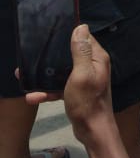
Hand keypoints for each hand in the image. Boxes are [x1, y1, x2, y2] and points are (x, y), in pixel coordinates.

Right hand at [25, 25, 113, 141]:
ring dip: (46, 75)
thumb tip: (82, 26)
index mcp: (97, 58)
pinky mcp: (77, 92)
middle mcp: (92, 66)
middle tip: (33, 54)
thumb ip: (81, 51)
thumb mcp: (82, 74)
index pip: (84, 38)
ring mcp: (84, 80)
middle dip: (52, 55)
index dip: (69, 34)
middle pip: (70, 54)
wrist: (92, 131)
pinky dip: (48, 91)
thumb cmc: (87, 101)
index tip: (51, 32)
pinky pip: (60, 87)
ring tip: (25, 74)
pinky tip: (32, 96)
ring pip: (62, 71)